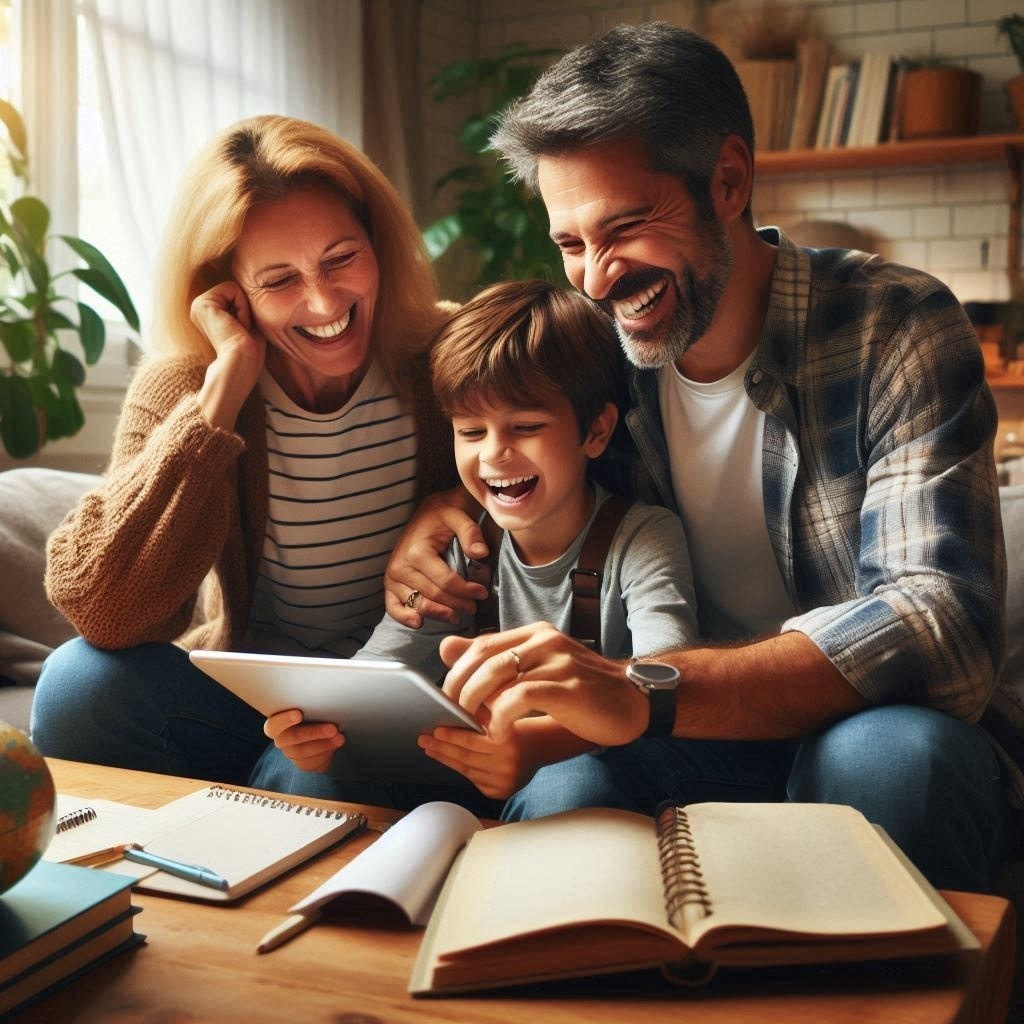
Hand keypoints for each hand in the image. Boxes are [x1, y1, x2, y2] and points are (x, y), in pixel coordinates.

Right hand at [192, 281, 266, 428]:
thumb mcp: (249, 324)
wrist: (241, 364)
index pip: (236, 293)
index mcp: (208, 313)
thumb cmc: (249, 352)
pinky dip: (243, 308)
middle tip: (242, 331)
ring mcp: (198, 304)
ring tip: (239, 330)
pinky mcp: (203, 303)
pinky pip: (233, 288)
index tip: (244, 332)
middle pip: (235, 289)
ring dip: (245, 310)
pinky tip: (238, 326)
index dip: (248, 311)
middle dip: (246, 309)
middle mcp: (198, 307)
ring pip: (234, 288)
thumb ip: (245, 307)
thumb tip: (256, 291)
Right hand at [264, 709, 343, 773]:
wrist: (319, 735)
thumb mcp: (310, 709)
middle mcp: (281, 739)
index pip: (273, 724)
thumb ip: (310, 707)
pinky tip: (336, 744)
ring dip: (324, 744)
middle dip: (314, 733)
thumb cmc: (312, 714)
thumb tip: (324, 701)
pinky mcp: (302, 763)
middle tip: (333, 728)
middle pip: (292, 737)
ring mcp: (290, 753)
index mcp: (277, 722)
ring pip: (303, 751)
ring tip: (340, 737)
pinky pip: (312, 761)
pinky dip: (326, 752)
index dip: (284, 720)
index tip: (298, 714)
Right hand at [384, 488, 489, 626]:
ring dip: (439, 614)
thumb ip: (471, 533)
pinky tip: (420, 623)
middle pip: (434, 596)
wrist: (427, 512)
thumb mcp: (459, 517)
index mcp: (417, 552)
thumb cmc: (445, 515)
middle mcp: (400, 566)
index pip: (446, 582)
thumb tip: (481, 554)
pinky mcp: (389, 583)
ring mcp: (393, 577)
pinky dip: (405, 618)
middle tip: (475, 607)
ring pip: (418, 605)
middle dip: (457, 605)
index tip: (483, 593)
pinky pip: (393, 607)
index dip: (467, 591)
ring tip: (457, 616)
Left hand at [418, 710, 541, 798]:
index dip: (452, 736)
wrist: (540, 746)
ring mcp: (504, 781)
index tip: (434, 730)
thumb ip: (480, 714)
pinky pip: (474, 781)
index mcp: (508, 742)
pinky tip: (449, 760)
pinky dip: (461, 770)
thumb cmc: (516, 725)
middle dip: (441, 748)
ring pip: (467, 771)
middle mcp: (507, 764)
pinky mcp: (501, 792)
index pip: (472, 741)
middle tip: (423, 739)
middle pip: (465, 758)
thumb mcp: (503, 715)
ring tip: (431, 749)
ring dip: (446, 759)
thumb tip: (449, 709)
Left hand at [439, 623, 648, 747]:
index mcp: (536, 634)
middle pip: (484, 658)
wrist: (633, 701)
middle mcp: (546, 640)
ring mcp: (559, 661)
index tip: (447, 698)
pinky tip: (497, 733)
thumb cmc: (582, 690)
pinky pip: (521, 697)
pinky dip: (500, 716)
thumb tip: (445, 648)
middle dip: (459, 688)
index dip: (458, 672)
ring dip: (475, 704)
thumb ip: (497, 659)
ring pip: (498, 676)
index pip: (481, 645)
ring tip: (471, 726)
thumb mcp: (538, 668)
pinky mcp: (569, 687)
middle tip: (452, 715)